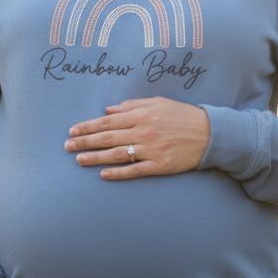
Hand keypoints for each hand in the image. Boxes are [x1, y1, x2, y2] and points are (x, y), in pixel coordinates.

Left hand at [65, 97, 209, 179]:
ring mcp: (152, 150)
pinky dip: (118, 173)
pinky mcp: (160, 165)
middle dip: (85, 142)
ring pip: (117, 154)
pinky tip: (104, 175)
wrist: (210, 133)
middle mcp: (144, 132)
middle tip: (67, 146)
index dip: (88, 126)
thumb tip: (109, 110)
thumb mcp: (158, 102)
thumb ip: (132, 105)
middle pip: (108, 137)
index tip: (73, 131)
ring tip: (79, 160)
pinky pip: (135, 170)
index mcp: (142, 115)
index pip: (108, 121)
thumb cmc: (182, 115)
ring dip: (96, 158)